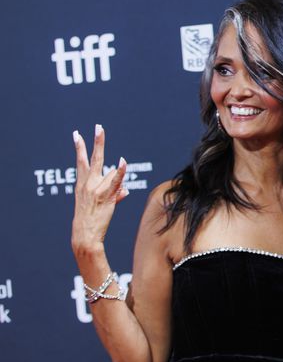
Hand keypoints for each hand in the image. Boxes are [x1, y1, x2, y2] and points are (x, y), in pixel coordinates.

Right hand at [71, 124, 127, 256]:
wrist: (85, 235)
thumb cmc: (91, 221)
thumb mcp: (99, 204)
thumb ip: (114, 194)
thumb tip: (126, 190)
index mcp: (82, 185)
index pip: (81, 162)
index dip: (80, 147)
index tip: (77, 134)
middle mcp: (87, 184)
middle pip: (94, 158)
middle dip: (97, 142)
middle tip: (99, 126)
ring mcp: (96, 189)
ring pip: (112, 176)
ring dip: (116, 185)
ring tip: (107, 201)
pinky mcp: (105, 195)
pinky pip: (115, 180)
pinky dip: (120, 171)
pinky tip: (122, 161)